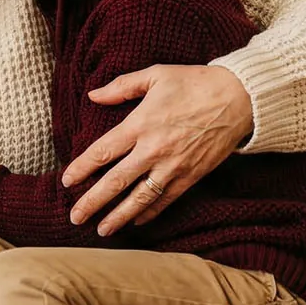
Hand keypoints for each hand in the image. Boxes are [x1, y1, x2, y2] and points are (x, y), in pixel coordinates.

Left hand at [61, 65, 252, 235]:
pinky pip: (166, 200)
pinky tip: (136, 221)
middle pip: (116, 182)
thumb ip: (121, 86)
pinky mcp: (191, 176)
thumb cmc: (195, 82)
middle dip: (92, 202)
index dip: (82, 168)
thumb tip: (93, 95)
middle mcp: (153, 150)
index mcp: (140, 124)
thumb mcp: (156, 74)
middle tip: (74, 217)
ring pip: (140, 198)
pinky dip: (150, 212)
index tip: (66, 181)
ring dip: (119, 216)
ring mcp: (173, 166)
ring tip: (101, 229)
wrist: (239, 98)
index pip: (102, 152)